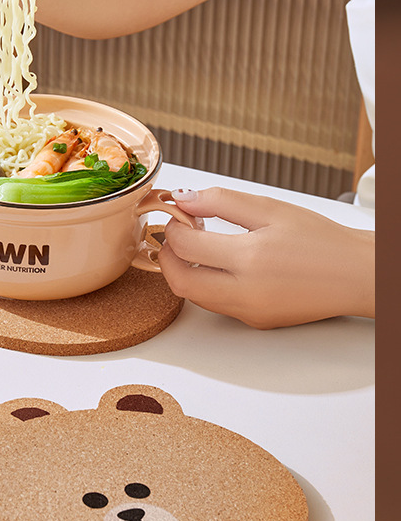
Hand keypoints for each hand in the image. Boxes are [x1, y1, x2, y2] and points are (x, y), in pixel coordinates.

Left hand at [158, 187, 374, 326]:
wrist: (354, 275)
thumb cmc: (320, 241)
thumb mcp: (270, 209)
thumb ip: (222, 201)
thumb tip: (184, 198)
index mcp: (250, 259)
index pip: (185, 246)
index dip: (174, 226)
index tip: (181, 214)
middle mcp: (246, 293)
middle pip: (180, 282)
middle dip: (167, 257)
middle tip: (174, 236)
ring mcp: (249, 312)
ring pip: (195, 297)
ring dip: (186, 272)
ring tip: (200, 246)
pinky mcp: (256, 322)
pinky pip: (218, 305)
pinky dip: (208, 284)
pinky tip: (222, 263)